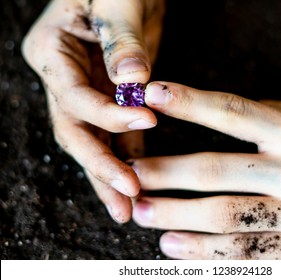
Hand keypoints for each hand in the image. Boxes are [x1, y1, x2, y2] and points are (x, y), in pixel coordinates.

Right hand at [22, 0, 164, 222]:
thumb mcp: (117, 2)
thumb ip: (121, 40)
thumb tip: (133, 78)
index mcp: (53, 52)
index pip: (75, 97)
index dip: (108, 115)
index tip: (144, 121)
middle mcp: (64, 78)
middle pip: (76, 131)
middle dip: (100, 166)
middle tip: (124, 198)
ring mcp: (87, 92)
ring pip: (94, 141)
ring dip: (110, 174)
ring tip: (126, 207)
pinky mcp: (112, 99)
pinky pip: (117, 134)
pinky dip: (127, 158)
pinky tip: (137, 183)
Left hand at [131, 82, 280, 258]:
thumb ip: (278, 118)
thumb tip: (226, 115)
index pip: (234, 112)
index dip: (190, 102)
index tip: (154, 95)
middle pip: (214, 172)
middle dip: (164, 173)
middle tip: (132, 174)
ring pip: (222, 219)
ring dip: (174, 217)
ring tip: (144, 213)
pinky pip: (245, 257)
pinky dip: (203, 255)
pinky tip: (175, 248)